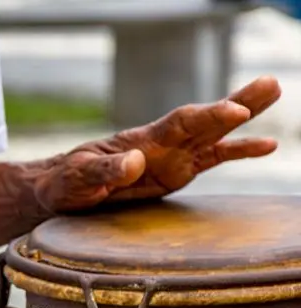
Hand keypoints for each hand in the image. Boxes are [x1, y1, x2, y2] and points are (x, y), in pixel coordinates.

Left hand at [33, 76, 280, 211]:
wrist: (63, 190)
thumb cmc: (67, 181)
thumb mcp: (80, 176)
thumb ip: (106, 170)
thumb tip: (136, 161)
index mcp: (140, 141)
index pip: (179, 124)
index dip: (207, 116)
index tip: (233, 110)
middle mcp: (162, 144)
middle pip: (204, 120)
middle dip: (236, 103)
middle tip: (270, 85)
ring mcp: (172, 157)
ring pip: (214, 134)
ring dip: (244, 118)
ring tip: (274, 93)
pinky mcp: (176, 173)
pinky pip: (212, 159)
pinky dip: (238, 151)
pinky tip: (266, 145)